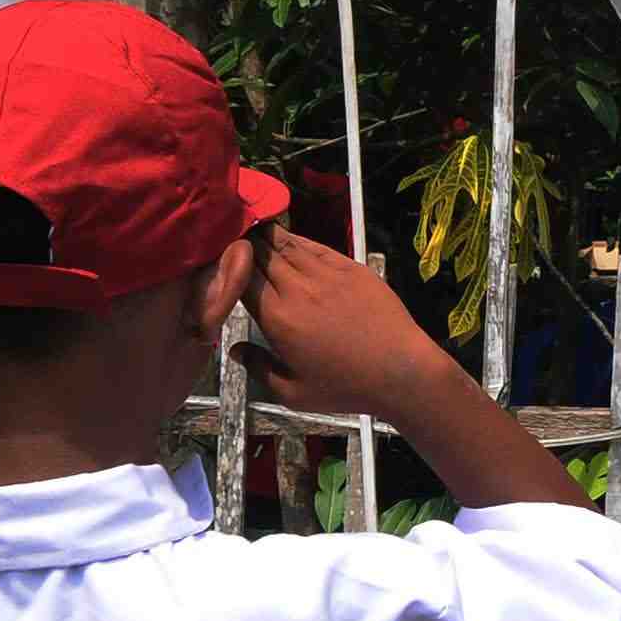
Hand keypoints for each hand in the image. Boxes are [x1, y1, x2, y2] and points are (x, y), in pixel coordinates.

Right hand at [240, 229, 470, 424]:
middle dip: (244, 245)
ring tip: (254, 228)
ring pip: (288, 245)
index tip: (220, 261)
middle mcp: (298, 289)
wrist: (400, 371)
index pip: (242, 279)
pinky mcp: (351, 268)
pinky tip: (291, 239)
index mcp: (278, 318)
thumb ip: (258, 368)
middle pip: (262, 255)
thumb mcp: (293, 392)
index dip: (228, 266)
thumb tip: (233, 350)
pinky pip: (318, 247)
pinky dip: (299, 240)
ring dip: (268, 237)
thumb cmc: (345, 387)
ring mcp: (327, 274)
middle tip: (232, 239)